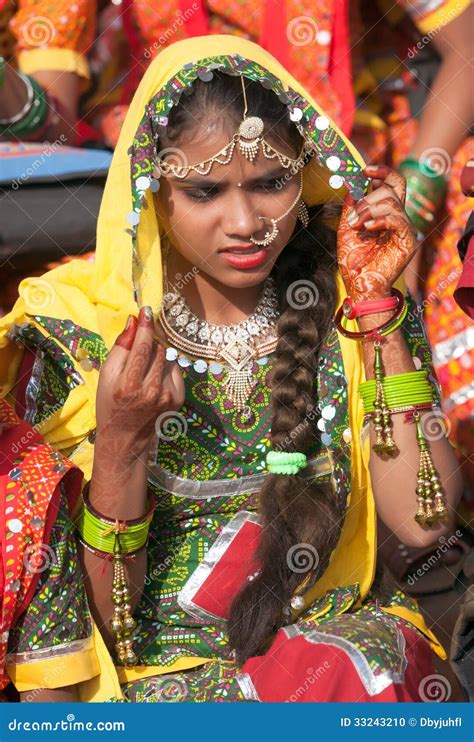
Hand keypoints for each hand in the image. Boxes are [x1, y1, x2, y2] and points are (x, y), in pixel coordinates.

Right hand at [95, 306, 184, 462]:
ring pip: (168, 358)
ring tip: (144, 370)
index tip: (146, 311)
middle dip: (150, 343)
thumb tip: (133, 322)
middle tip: (139, 348)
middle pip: (158, 349)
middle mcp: (151, 391)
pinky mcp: (179, 399)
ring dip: (158, 356)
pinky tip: (154, 381)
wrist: (125, 437)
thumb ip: (120, 348)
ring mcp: (168, 396)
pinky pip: (175, 370)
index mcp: (129, 385)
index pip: (142, 347)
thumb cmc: (110, 403)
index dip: (145, 326)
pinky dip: (166, 369)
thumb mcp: (106, 376)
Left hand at [337, 165, 417, 299]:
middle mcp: (398, 219)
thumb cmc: (354, 262)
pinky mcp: (407, 242)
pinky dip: (380, 219)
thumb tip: (351, 185)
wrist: (359, 286)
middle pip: (394, 188)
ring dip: (369, 210)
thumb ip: (350, 207)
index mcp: (385, 214)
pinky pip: (398, 219)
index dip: (381, 172)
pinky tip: (367, 228)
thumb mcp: (346, 229)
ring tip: (356, 225)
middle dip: (368, 197)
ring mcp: (404, 230)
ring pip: (393, 202)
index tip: (364, 170)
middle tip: (353, 216)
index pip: (392, 183)